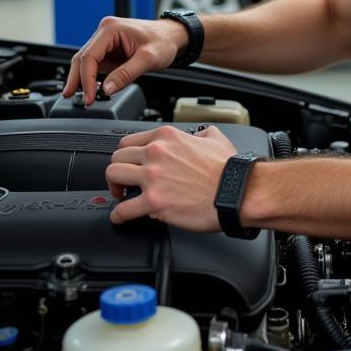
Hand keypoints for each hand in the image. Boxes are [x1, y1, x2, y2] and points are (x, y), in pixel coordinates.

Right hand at [62, 16, 188, 103]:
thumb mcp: (148, 59)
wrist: (173, 36)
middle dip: (77, 80)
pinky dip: (92, 77)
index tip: (89, 97)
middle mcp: (105, 31)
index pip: (89, 56)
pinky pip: (95, 64)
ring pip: (86, 62)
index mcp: (111, 29)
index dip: (86, 79)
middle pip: (82, 58)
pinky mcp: (109, 49)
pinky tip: (91, 89)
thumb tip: (106, 89)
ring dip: (83, 80)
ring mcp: (106, 40)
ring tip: (84, 97)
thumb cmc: (163, 41)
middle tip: (73, 99)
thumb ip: (125, 74)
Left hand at [105, 125, 237, 229]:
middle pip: (118, 157)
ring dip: (114, 188)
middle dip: (119, 170)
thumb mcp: (214, 137)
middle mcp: (156, 153)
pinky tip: (121, 217)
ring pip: (113, 176)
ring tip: (120, 196)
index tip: (130, 163)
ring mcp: (153, 177)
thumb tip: (195, 137)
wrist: (237, 191)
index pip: (130, 140)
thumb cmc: (229, 169)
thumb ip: (198, 133)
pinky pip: (123, 209)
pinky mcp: (154, 202)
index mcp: (167, 136)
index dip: (128, 154)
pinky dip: (118, 215)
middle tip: (124, 181)